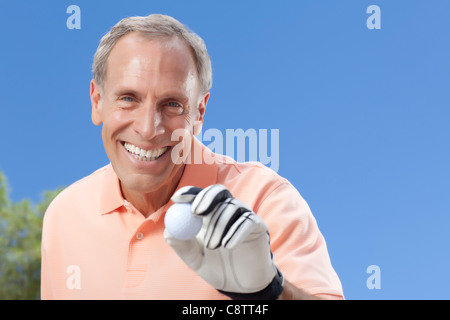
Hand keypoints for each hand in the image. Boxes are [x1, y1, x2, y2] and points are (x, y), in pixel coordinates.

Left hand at [164, 184, 283, 299]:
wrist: (239, 284)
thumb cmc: (214, 267)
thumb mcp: (194, 258)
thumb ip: (181, 245)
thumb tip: (169, 231)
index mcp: (209, 213)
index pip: (199, 194)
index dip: (189, 192)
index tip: (177, 198)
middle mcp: (226, 209)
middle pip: (218, 191)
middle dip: (206, 198)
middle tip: (196, 212)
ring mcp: (243, 216)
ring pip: (231, 207)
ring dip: (218, 226)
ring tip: (213, 247)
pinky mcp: (258, 225)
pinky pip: (247, 221)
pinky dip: (235, 232)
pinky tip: (229, 246)